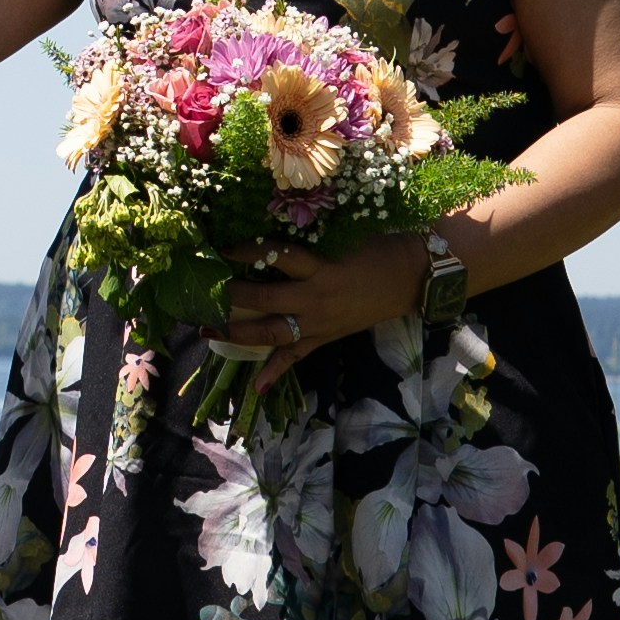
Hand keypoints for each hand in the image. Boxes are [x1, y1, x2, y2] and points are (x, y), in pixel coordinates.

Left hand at [222, 231, 433, 389]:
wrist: (412, 278)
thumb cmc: (378, 249)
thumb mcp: (343, 238)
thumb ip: (309, 241)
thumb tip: (271, 232)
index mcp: (322, 268)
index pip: (279, 256)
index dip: (249, 251)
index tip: (223, 247)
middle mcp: (317, 298)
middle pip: (266, 299)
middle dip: (233, 296)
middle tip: (206, 291)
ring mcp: (320, 322)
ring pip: (273, 332)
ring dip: (239, 333)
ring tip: (209, 331)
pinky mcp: (326, 337)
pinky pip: (297, 357)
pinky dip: (276, 372)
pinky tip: (257, 386)